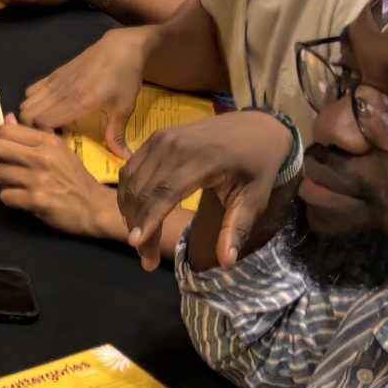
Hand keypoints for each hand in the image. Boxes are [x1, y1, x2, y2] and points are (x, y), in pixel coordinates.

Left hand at [0, 120, 121, 239]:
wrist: (94, 207)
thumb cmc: (74, 176)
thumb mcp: (58, 150)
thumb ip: (32, 135)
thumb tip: (6, 118)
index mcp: (47, 141)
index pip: (5, 130)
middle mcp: (42, 156)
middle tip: (1, 165)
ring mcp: (38, 179)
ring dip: (4, 181)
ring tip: (18, 184)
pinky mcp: (35, 200)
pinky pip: (5, 196)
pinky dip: (10, 199)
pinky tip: (23, 199)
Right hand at [18, 28, 146, 154]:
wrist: (120, 47)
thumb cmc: (125, 78)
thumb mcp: (124, 108)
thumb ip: (116, 133)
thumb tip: (125, 158)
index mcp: (77, 103)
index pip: (42, 122)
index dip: (42, 135)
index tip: (55, 143)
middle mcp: (60, 93)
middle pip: (27, 114)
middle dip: (31, 128)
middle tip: (48, 136)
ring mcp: (54, 81)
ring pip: (26, 102)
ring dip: (30, 115)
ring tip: (46, 124)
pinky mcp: (54, 74)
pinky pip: (32, 90)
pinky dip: (32, 102)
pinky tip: (48, 108)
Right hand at [119, 108, 291, 270]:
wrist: (256, 126)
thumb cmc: (257, 164)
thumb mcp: (255, 198)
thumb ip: (237, 228)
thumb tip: (227, 261)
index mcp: (203, 159)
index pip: (166, 192)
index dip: (149, 219)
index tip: (136, 244)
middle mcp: (175, 146)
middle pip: (144, 191)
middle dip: (140, 227)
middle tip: (146, 258)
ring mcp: (162, 139)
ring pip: (132, 181)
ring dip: (130, 212)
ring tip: (142, 239)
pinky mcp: (155, 138)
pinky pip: (131, 169)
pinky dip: (129, 194)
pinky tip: (137, 213)